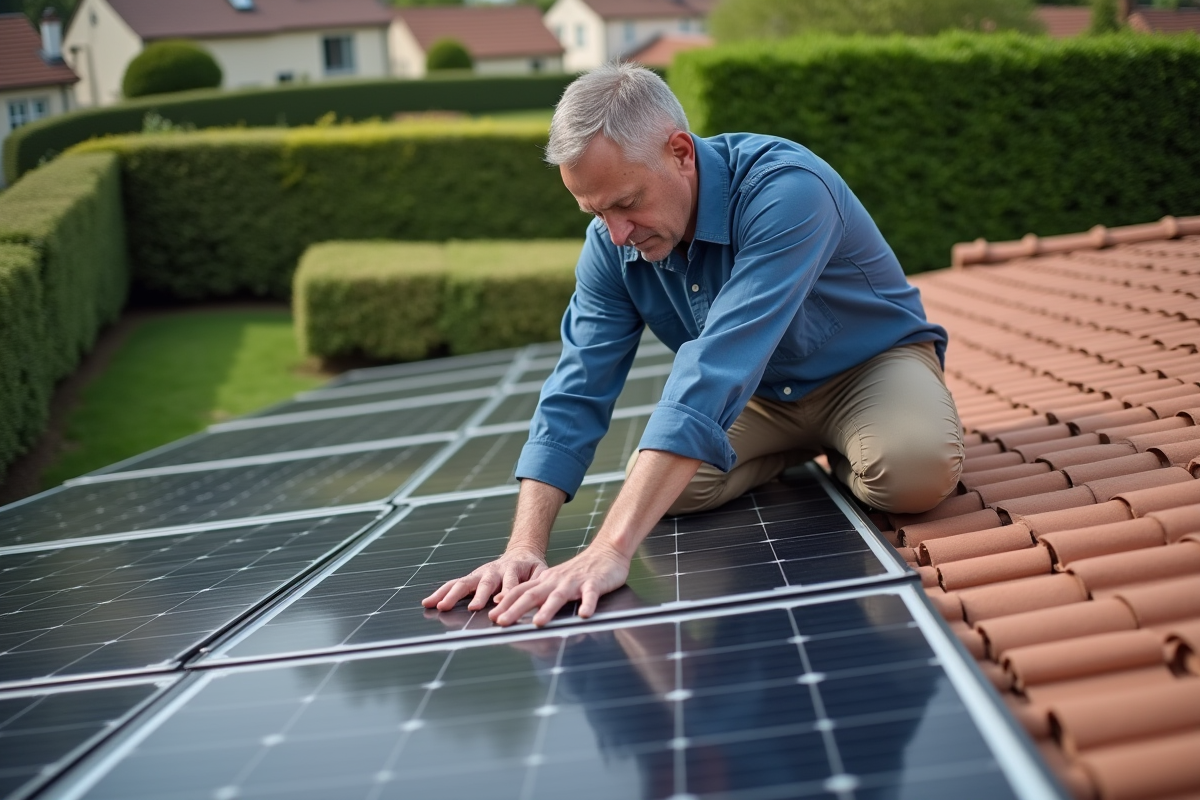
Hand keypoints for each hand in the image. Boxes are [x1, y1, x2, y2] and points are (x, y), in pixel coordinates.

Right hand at [421, 548, 546, 611]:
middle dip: (478, 595)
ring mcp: (480, 573)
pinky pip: (453, 584)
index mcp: (513, 569)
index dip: (505, 591)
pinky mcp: (470, 578)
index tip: (499, 602)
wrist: (521, 553)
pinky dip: (441, 592)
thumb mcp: (540, 573)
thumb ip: (535, 583)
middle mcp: (493, 570)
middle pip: (485, 582)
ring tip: (440, 606)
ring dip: (452, 595)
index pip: (510, 581)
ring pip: (464, 582)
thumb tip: (527, 600)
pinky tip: (428, 602)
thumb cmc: (531, 569)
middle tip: (472, 608)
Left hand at [488, 541, 630, 626]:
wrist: (606, 552)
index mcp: (545, 581)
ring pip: (559, 596)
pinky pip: (591, 595)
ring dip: (548, 610)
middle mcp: (556, 581)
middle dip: (516, 609)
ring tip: (538, 623)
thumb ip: (533, 591)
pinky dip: (587, 604)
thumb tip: (506, 603)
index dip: (505, 604)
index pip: (520, 592)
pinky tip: (585, 614)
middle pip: (533, 595)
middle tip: (502, 623)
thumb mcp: (553, 580)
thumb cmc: (579, 571)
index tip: (492, 617)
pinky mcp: (595, 584)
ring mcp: (575, 582)